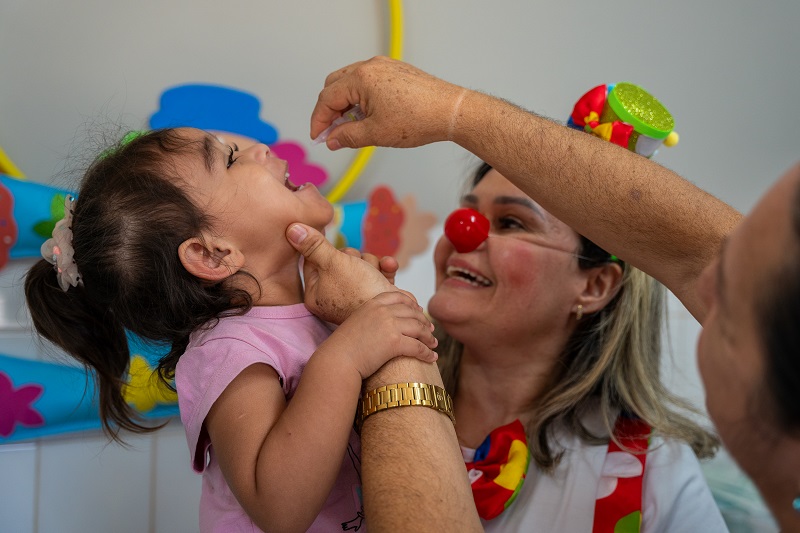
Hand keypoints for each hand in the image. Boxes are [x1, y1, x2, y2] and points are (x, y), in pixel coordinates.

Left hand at [286, 223, 414, 323]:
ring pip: (360, 263)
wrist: (393, 314)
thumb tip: (291, 228)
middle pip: (339, 259)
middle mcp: (333, 297)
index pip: (313, 260)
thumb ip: (313, 245)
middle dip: (354, 258)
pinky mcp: (374, 294)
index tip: (337, 254)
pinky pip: (376, 272)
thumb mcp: (333, 262)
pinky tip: (388, 266)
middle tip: (356, 268)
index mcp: (315, 294)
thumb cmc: (359, 291)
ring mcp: (355, 296)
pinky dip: (384, 269)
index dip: (327, 250)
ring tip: (373, 275)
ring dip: (370, 263)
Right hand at [310, 56, 465, 149]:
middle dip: (330, 110)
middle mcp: (371, 66)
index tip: (318, 137)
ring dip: (345, 104)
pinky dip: (361, 98)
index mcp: (361, 78)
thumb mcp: (377, 134)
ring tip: (352, 127)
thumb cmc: (419, 119)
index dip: (319, 120)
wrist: (450, 111)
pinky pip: (368, 82)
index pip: (327, 98)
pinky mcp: (396, 71)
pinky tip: (369, 117)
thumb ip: (348, 136)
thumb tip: (332, 140)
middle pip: (335, 85)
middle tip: (332, 132)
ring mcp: (384, 66)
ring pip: (351, 83)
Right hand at [324, 291, 437, 378]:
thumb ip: (371, 317)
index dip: (413, 304)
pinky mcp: (394, 342)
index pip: (400, 297)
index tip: (419, 311)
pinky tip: (432, 357)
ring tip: (433, 344)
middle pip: (412, 312)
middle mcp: (383, 311)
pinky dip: (427, 352)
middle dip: (424, 321)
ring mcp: (389, 325)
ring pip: (419, 328)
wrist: (337, 360)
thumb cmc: (344, 346)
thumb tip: (386, 324)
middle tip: (430, 330)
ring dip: (429, 337)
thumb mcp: (357, 322)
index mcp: (373, 303)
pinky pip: (418, 346)